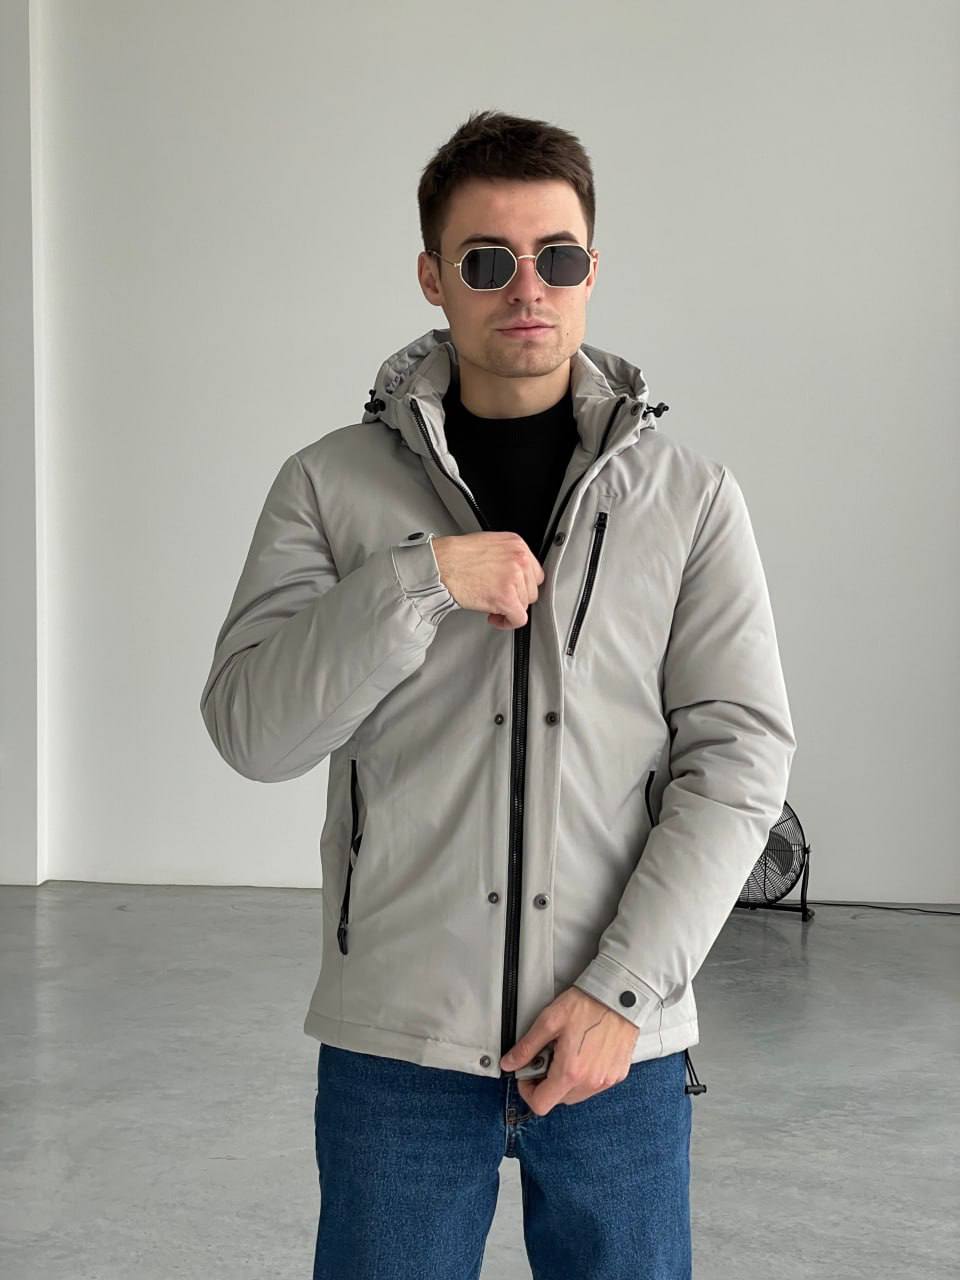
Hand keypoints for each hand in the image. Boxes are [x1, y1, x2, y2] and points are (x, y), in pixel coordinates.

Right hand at [432, 532, 543, 629]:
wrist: (441, 566)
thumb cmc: (456, 556)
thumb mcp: (489, 544)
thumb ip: (507, 556)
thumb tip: (514, 572)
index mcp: (516, 544)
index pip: (534, 571)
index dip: (522, 585)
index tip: (513, 590)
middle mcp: (519, 559)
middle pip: (532, 589)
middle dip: (516, 597)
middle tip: (499, 598)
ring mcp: (514, 578)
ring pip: (525, 604)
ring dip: (509, 609)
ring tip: (492, 605)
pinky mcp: (506, 597)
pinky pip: (519, 618)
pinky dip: (508, 622)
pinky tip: (495, 617)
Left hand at [500, 986, 639, 1114]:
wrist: (620, 996)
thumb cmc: (587, 1004)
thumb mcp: (549, 1021)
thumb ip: (527, 1047)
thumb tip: (509, 1064)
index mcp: (570, 1072)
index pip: (541, 1104)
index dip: (528, 1091)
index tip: (528, 1073)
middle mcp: (590, 1082)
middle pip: (559, 1100)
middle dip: (547, 1083)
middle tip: (548, 1056)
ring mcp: (606, 1080)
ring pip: (576, 1095)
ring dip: (566, 1080)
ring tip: (568, 1052)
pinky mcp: (618, 1074)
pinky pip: (594, 1085)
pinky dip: (585, 1076)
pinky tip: (585, 1053)